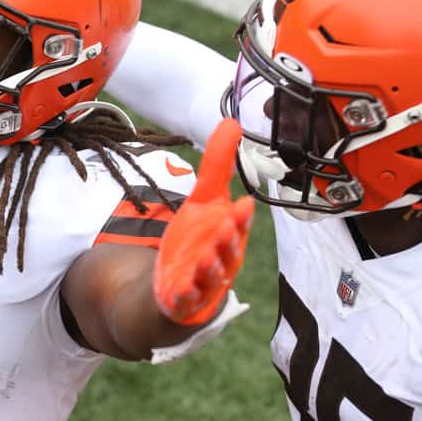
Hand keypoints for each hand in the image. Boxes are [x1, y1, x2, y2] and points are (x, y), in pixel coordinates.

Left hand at [153, 118, 254, 324]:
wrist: (180, 284)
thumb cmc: (200, 238)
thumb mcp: (204, 199)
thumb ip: (217, 164)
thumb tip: (232, 121)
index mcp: (230, 233)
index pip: (238, 223)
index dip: (241, 216)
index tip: (241, 204)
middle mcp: (223, 258)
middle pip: (229, 250)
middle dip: (229, 240)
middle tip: (226, 227)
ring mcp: (205, 282)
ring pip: (211, 276)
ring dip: (210, 268)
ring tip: (205, 260)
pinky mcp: (186, 299)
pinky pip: (187, 298)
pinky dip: (185, 295)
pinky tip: (180, 290)